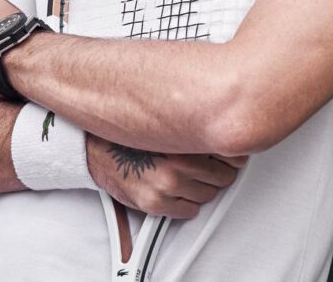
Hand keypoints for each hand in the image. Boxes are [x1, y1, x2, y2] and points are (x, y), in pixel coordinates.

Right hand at [86, 134, 246, 218]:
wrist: (99, 149)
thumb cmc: (133, 135)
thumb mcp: (169, 121)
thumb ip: (197, 125)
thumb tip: (225, 125)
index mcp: (185, 139)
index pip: (231, 153)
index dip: (233, 154)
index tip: (232, 153)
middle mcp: (178, 163)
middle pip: (224, 177)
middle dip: (220, 171)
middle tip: (212, 165)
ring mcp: (166, 186)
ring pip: (208, 195)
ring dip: (204, 187)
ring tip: (192, 175)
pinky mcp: (155, 204)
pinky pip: (189, 211)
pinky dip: (188, 203)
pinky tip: (180, 190)